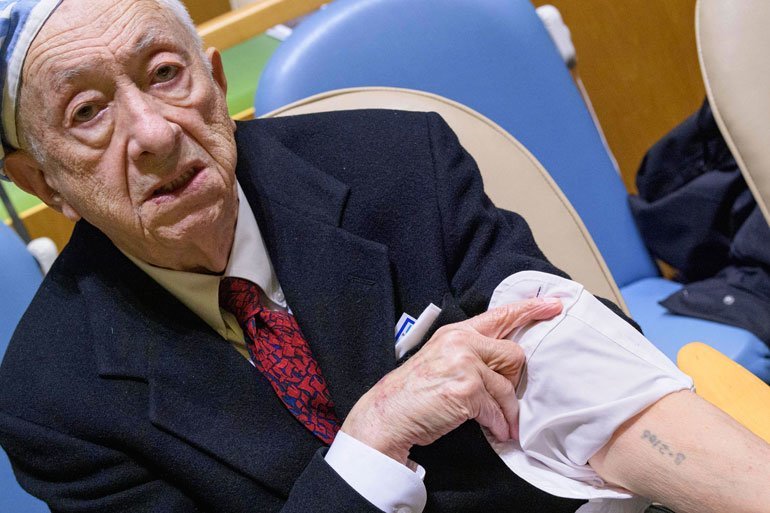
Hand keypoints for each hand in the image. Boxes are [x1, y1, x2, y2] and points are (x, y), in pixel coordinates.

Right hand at [341, 298, 562, 463]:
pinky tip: (494, 430)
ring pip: (507, 386)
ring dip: (508, 411)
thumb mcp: (441, 359)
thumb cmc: (415, 392)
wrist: (388, 413)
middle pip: (513, 355)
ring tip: (504, 424)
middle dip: (513, 382)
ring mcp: (463, 364)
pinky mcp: (465, 389)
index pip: (500, 315)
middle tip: (503, 400)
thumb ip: (471, 353)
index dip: (530, 309)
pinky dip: (498, 424)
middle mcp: (461, 342)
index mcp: (456, 332)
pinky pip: (496, 409)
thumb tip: (505, 363)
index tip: (554, 305)